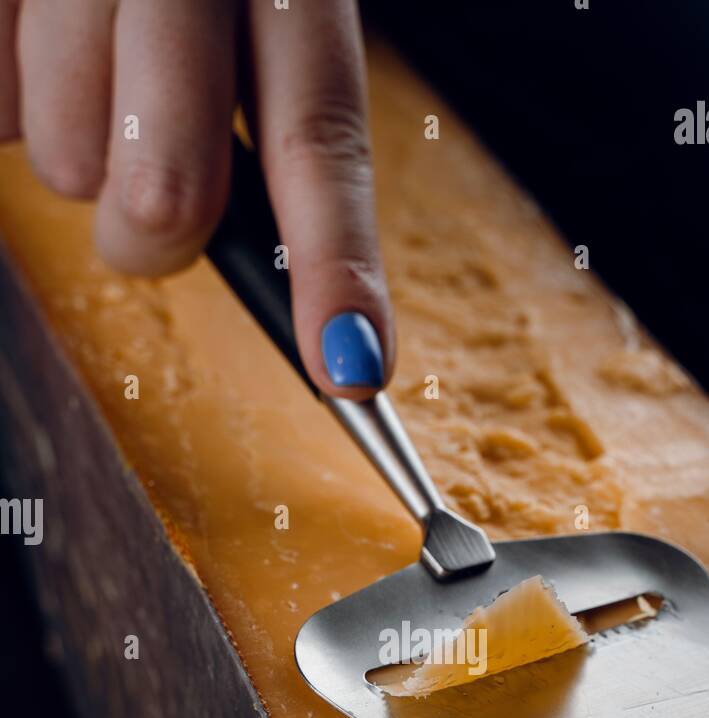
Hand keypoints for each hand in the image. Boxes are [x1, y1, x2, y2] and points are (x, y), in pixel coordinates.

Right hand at [0, 0, 392, 396]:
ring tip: (81, 59)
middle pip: (170, 193)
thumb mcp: (251, 10)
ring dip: (75, 149)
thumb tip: (271, 278)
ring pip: (68, 165)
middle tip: (146, 192)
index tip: (350, 367)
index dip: (336, 263)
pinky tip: (33, 40)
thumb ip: (266, 122)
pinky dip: (13, 104)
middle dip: (154, 233)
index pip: (320, 137)